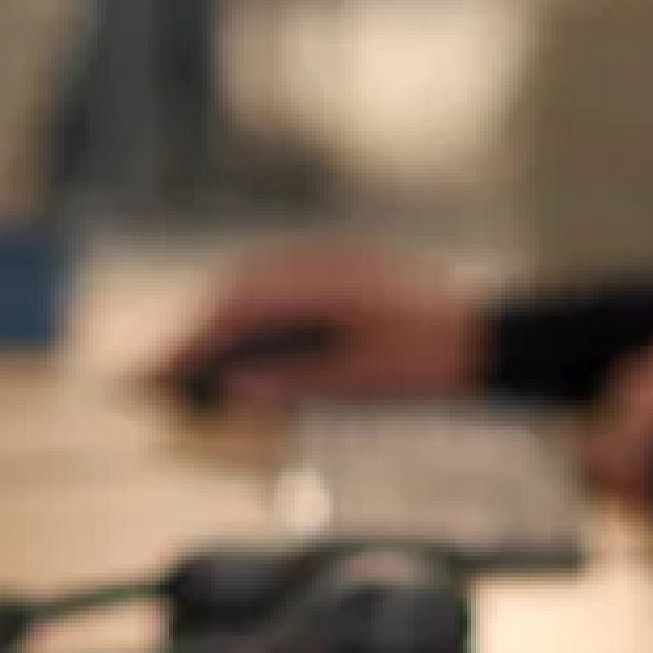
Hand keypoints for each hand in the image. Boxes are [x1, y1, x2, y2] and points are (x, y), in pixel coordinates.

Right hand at [158, 240, 487, 413]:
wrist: (493, 334)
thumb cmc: (432, 362)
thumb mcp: (362, 381)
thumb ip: (296, 381)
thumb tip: (235, 388)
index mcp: (322, 287)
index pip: (239, 309)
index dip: (193, 340)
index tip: (158, 369)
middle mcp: (325, 264)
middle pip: (241, 289)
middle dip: (197, 327)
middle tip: (159, 367)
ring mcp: (339, 264)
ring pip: (261, 282)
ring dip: (223, 314)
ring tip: (192, 354)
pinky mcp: (352, 272)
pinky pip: (286, 282)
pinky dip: (256, 308)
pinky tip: (248, 336)